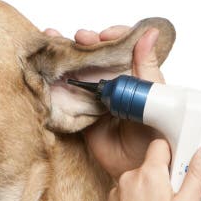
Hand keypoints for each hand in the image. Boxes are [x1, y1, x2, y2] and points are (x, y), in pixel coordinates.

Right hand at [42, 25, 165, 178]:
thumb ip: (147, 67)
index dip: (113, 36)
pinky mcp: (81, 110)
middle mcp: (115, 82)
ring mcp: (96, 95)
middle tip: (81, 39)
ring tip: (54, 38)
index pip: (123, 46)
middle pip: (98, 53)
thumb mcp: (154, 97)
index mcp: (135, 75)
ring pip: (80, 67)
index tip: (104, 36)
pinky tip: (45, 59)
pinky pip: (66, 91)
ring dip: (66, 50)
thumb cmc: (155, 136)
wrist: (136, 166)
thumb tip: (149, 33)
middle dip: (87, 41)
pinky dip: (54, 75)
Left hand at [95, 139, 200, 200]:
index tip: (184, 172)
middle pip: (152, 169)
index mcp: (149, 173)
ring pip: (139, 187)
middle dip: (165, 182)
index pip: (162, 146)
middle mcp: (128, 180)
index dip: (176, 156)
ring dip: (150, 198)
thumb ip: (199, 174)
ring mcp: (116, 196)